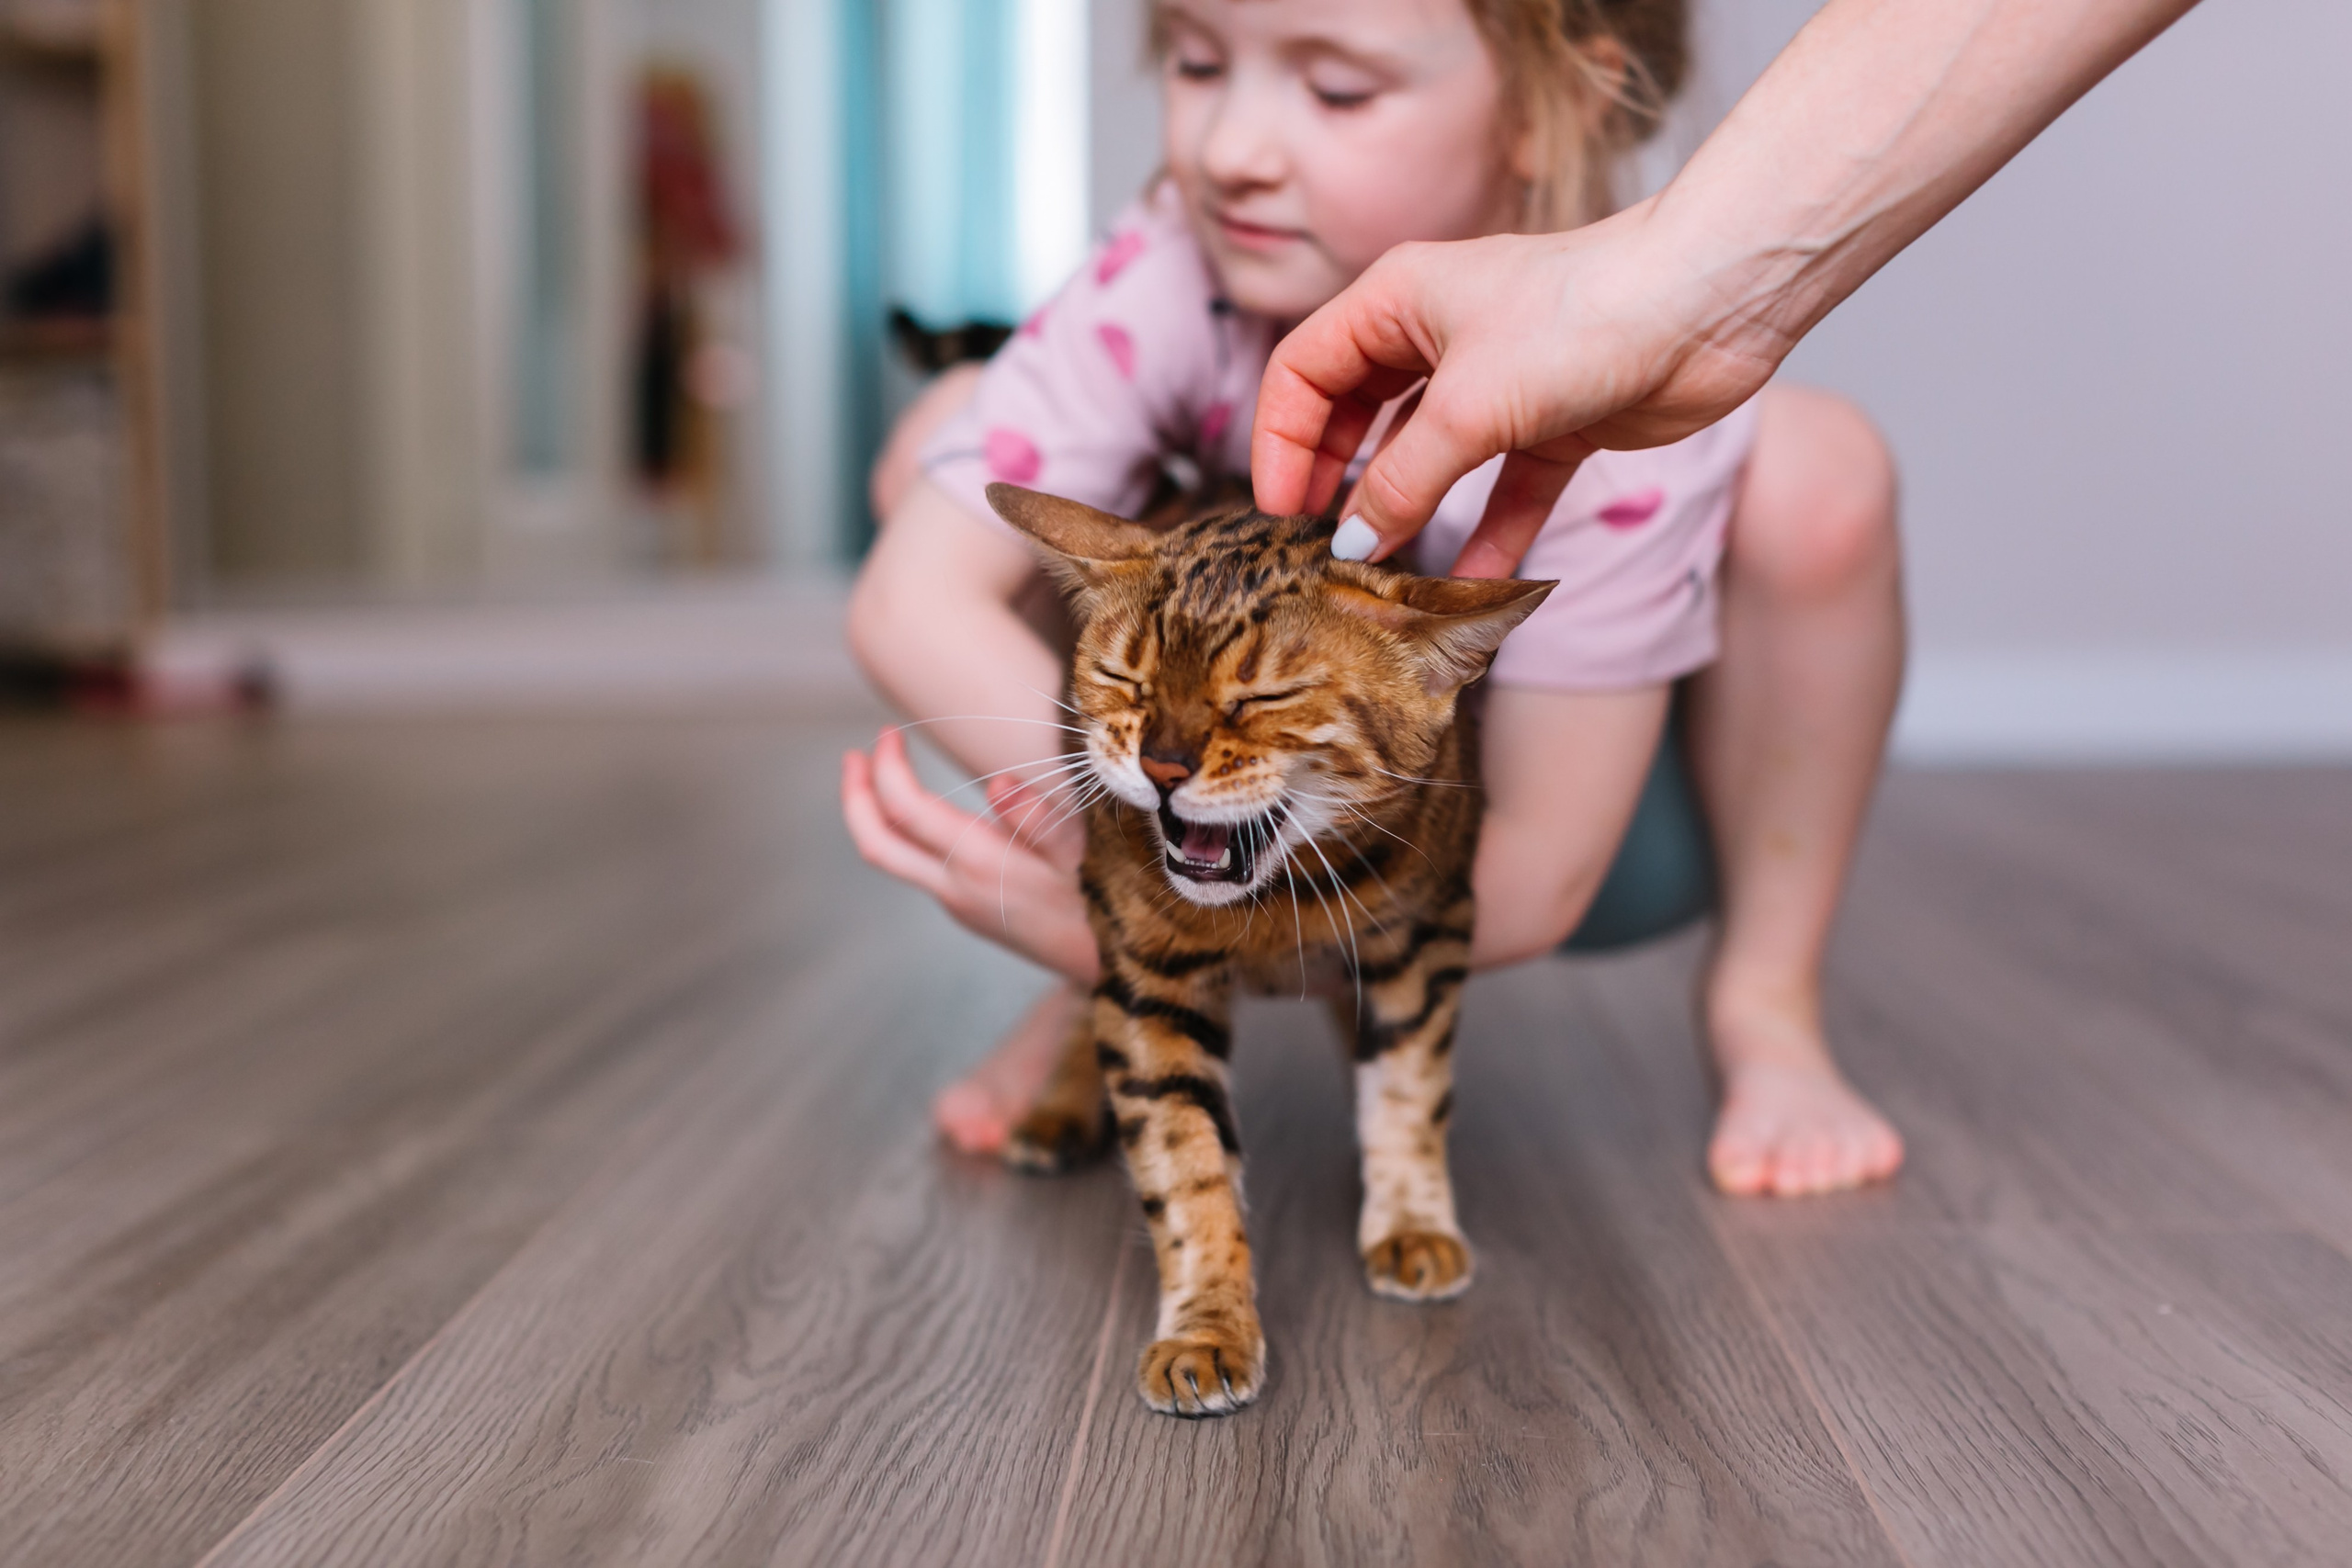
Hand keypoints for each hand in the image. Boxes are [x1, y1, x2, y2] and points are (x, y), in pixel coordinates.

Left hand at [841, 728, 1100, 982]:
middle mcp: (955, 886)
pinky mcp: (961, 907)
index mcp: (980, 864)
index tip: (890, 732)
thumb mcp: (1080, 854)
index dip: (888, 767)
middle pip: (876, 843)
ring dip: (871, 813)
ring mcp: (954, 901)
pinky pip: (912, 864)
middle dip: (855, 795)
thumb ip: (1039, 819)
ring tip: (872, 774)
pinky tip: (913, 809)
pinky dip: (898, 829)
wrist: (1101, 964)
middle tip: (853, 756)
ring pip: (889, 856)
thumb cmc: (1097, 901)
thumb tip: (998, 783)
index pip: (908, 810)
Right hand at [1252, 199, 1777, 579]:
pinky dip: (1484, 534)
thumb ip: (1400, 481)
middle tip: (1316, 547)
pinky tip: (1467, 585)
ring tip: (1381, 577)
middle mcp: (1436, 335)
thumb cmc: (1582, 317)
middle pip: (1354, 416)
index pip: (1303, 371)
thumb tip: (1350, 547)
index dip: (1280, 441)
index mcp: (1397, 301)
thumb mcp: (1469, 406)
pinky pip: (1499, 491)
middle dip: (1332, 481)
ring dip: (1405, 516)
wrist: (1708, 307)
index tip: (1279, 511)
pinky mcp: (1550, 424)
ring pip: (1425, 459)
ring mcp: (1494, 382)